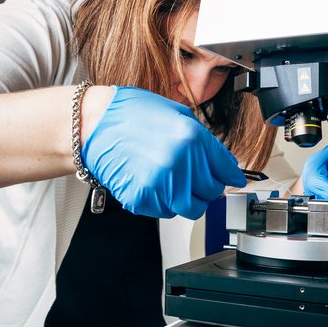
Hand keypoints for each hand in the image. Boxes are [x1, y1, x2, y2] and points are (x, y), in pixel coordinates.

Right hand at [82, 86, 245, 218]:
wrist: (94, 124)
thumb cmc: (132, 114)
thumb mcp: (178, 115)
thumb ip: (203, 142)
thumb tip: (223, 163)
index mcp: (193, 139)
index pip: (227, 170)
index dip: (231, 176)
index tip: (233, 179)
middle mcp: (180, 164)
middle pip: (212, 192)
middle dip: (207, 186)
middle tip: (194, 176)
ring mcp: (161, 184)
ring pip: (192, 208)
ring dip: (189, 198)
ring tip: (174, 182)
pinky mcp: (143, 199)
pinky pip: (167, 212)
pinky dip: (165, 202)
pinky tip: (156, 184)